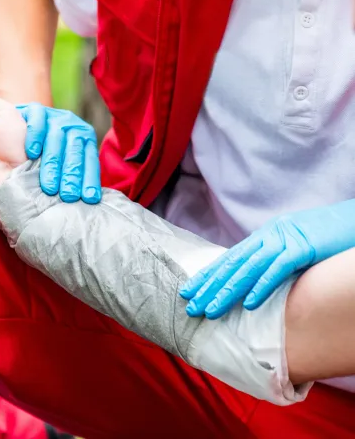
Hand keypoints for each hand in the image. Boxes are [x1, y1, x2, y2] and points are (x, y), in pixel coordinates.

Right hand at [17, 103, 100, 203]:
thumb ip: (73, 176)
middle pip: (75, 152)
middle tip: (69, 197)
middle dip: (72, 176)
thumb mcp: (63, 161)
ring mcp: (55, 116)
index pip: (90, 161)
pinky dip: (35, 137)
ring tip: (49, 186)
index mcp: (85, 139)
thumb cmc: (46, 151)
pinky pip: (38, 121)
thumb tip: (84, 204)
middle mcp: (73, 126)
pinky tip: (31, 153)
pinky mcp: (36, 110)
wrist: (25, 122)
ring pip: (58, 140)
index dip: (90, 180)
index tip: (89, 199)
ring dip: (53, 165)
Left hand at [180, 200, 354, 318]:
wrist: (351, 218)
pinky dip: (263, 285)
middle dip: (209, 286)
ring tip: (210, 310)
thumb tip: (252, 280)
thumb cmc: (322, 235)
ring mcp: (284, 240)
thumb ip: (271, 258)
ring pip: (249, 267)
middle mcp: (268, 236)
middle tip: (190, 306)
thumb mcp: (291, 245)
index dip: (207, 275)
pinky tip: (249, 304)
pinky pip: (279, 269)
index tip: (189, 291)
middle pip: (232, 263)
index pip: (229, 258)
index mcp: (263, 236)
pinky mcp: (303, 247)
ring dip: (228, 291)